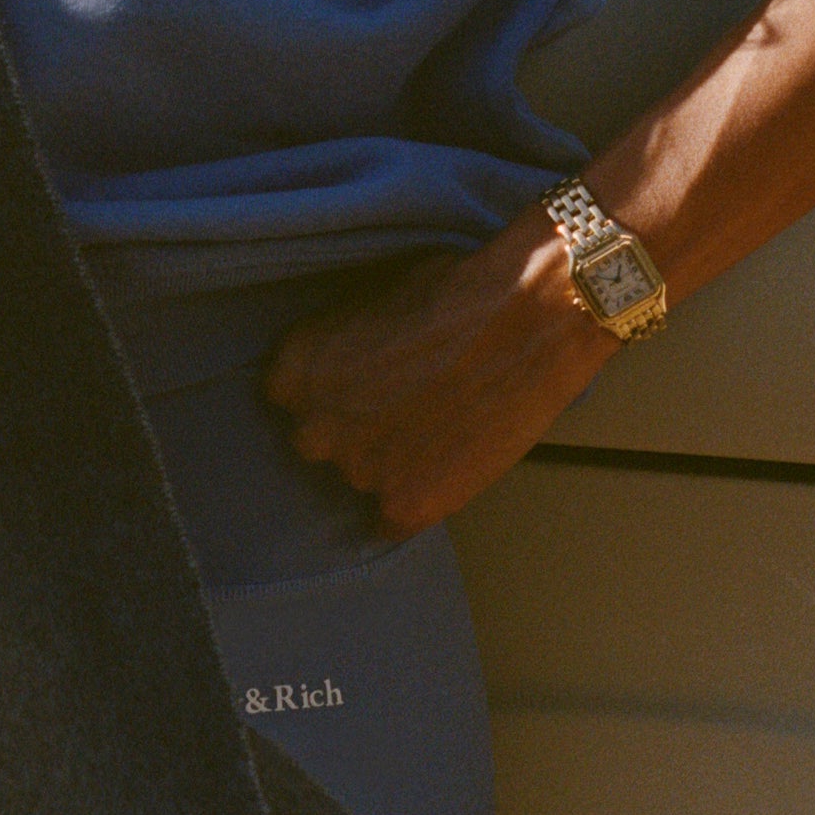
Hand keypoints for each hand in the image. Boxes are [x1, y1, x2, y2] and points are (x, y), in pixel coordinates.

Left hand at [263, 206, 613, 537]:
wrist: (528, 319)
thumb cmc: (459, 292)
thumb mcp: (372, 300)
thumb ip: (341, 345)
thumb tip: (343, 367)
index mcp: (298, 369)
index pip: (286, 396)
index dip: (327, 390)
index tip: (355, 384)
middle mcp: (315, 424)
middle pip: (316, 441)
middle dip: (350, 428)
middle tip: (398, 409)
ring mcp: (359, 470)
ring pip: (359, 479)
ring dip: (387, 463)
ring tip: (437, 430)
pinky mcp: (407, 505)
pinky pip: (392, 522)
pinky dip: (414, 502)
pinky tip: (443, 471)